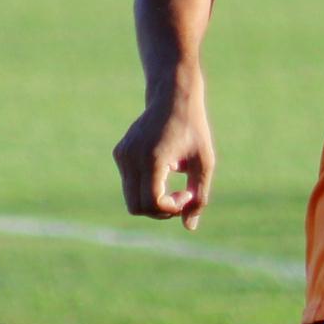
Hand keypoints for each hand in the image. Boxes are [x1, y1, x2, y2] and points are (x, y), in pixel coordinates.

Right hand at [114, 92, 215, 229]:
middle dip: (160, 210)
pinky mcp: (120, 154)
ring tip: (175, 184)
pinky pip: (130, 185)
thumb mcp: (204, 163)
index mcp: (152, 158)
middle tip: (182, 195)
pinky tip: (165, 171)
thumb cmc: (193, 129)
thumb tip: (189, 227)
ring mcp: (122, 155)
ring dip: (154, 201)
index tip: (188, 193)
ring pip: (131, 199)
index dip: (171, 208)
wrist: (173, 97)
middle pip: (137, 207)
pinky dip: (147, 188)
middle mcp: (131, 157)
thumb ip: (199, 196)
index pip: (152, 203)